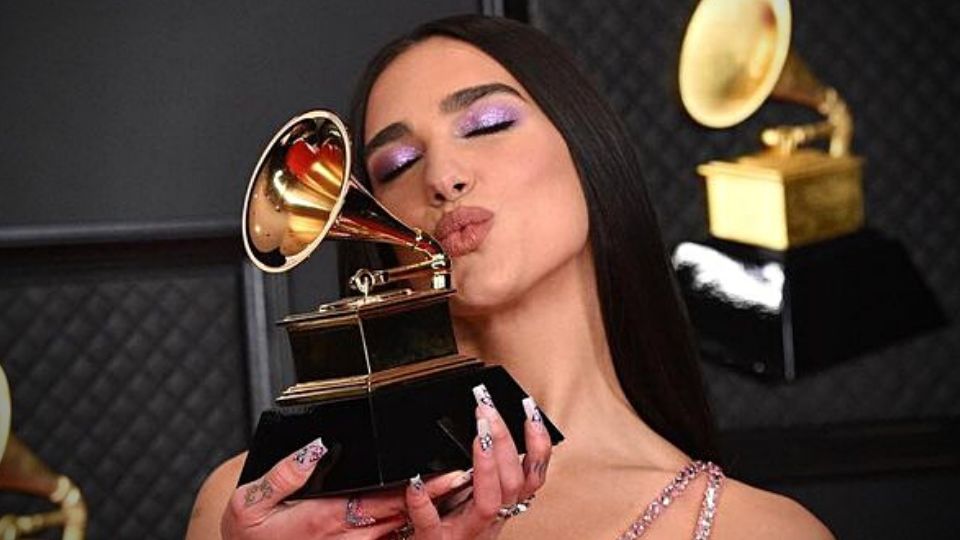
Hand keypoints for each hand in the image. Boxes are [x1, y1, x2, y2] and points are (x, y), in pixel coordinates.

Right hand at [220, 439, 466, 538]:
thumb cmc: (249, 531)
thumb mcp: (250, 500)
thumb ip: (283, 475)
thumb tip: (314, 449)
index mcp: (327, 519)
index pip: (387, 501)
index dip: (423, 488)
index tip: (452, 472)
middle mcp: (348, 536)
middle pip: (406, 514)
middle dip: (440, 495)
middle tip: (472, 471)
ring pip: (404, 527)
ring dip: (432, 509)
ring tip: (464, 484)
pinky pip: (391, 537)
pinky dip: (414, 522)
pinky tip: (433, 507)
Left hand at [399, 387, 552, 538]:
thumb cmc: (446, 526)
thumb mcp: (468, 497)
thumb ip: (478, 471)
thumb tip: (482, 424)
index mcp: (500, 506)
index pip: (531, 475)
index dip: (537, 444)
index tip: (529, 408)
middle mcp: (489, 521)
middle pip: (512, 483)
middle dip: (504, 440)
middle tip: (488, 406)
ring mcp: (464, 533)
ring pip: (488, 503)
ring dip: (486, 465)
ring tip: (478, 433)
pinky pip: (431, 524)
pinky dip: (424, 502)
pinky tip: (415, 481)